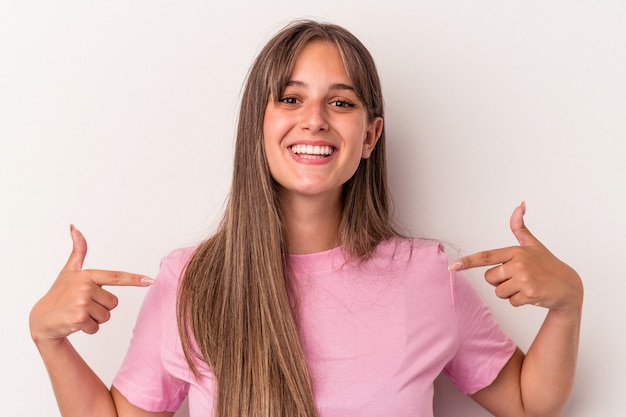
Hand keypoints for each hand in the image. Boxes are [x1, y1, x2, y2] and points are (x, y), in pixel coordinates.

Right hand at [29, 225, 153, 344]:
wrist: (41, 319)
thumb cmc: (59, 293)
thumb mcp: (69, 271)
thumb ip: (78, 251)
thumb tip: (75, 227)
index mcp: (87, 275)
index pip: (116, 277)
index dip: (135, 279)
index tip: (151, 280)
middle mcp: (85, 287)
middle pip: (113, 303)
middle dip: (101, 307)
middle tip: (83, 305)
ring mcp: (82, 303)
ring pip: (106, 316)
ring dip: (95, 319)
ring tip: (78, 313)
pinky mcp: (79, 318)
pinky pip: (97, 327)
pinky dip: (88, 328)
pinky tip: (75, 323)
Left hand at [449, 202, 582, 311]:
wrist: (569, 287)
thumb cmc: (547, 265)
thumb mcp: (533, 245)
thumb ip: (520, 227)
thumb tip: (520, 204)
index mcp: (515, 251)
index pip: (486, 256)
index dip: (467, 262)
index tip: (453, 267)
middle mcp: (519, 264)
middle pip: (490, 278)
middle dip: (500, 281)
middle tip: (518, 278)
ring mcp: (524, 279)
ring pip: (499, 292)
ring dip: (509, 293)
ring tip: (526, 286)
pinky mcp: (529, 294)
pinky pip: (510, 302)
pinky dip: (518, 301)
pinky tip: (531, 294)